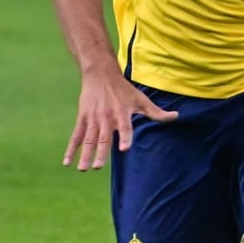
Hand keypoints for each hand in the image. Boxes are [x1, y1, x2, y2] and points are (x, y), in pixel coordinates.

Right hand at [63, 73, 178, 171]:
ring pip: (88, 139)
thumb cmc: (124, 89)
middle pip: (104, 138)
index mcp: (122, 114)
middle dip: (100, 152)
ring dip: (85, 154)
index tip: (124, 148)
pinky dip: (71, 149)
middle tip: (97, 167)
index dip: (125, 137)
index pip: (125, 128)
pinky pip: (76, 136)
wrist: (100, 73)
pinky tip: (67, 162)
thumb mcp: (141, 99)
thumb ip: (157, 112)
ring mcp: (93, 119)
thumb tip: (176, 116)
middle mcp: (107, 118)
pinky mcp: (83, 119)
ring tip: (83, 169)